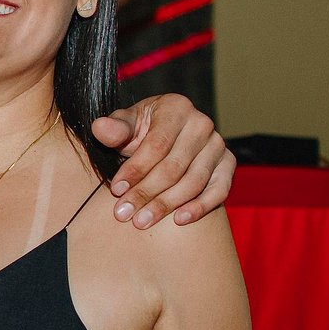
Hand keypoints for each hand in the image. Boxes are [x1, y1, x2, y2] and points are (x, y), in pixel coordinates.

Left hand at [91, 94, 233, 227]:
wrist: (166, 138)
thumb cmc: (142, 131)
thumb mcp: (126, 125)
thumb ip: (115, 129)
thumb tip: (99, 127)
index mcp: (177, 108)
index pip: (156, 145)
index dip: (136, 169)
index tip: (117, 190)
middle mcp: (202, 124)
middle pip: (174, 167)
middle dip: (146, 193)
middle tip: (124, 214)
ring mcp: (218, 145)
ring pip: (194, 182)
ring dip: (167, 205)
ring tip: (143, 221)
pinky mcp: (228, 165)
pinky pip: (219, 190)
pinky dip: (200, 207)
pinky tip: (179, 220)